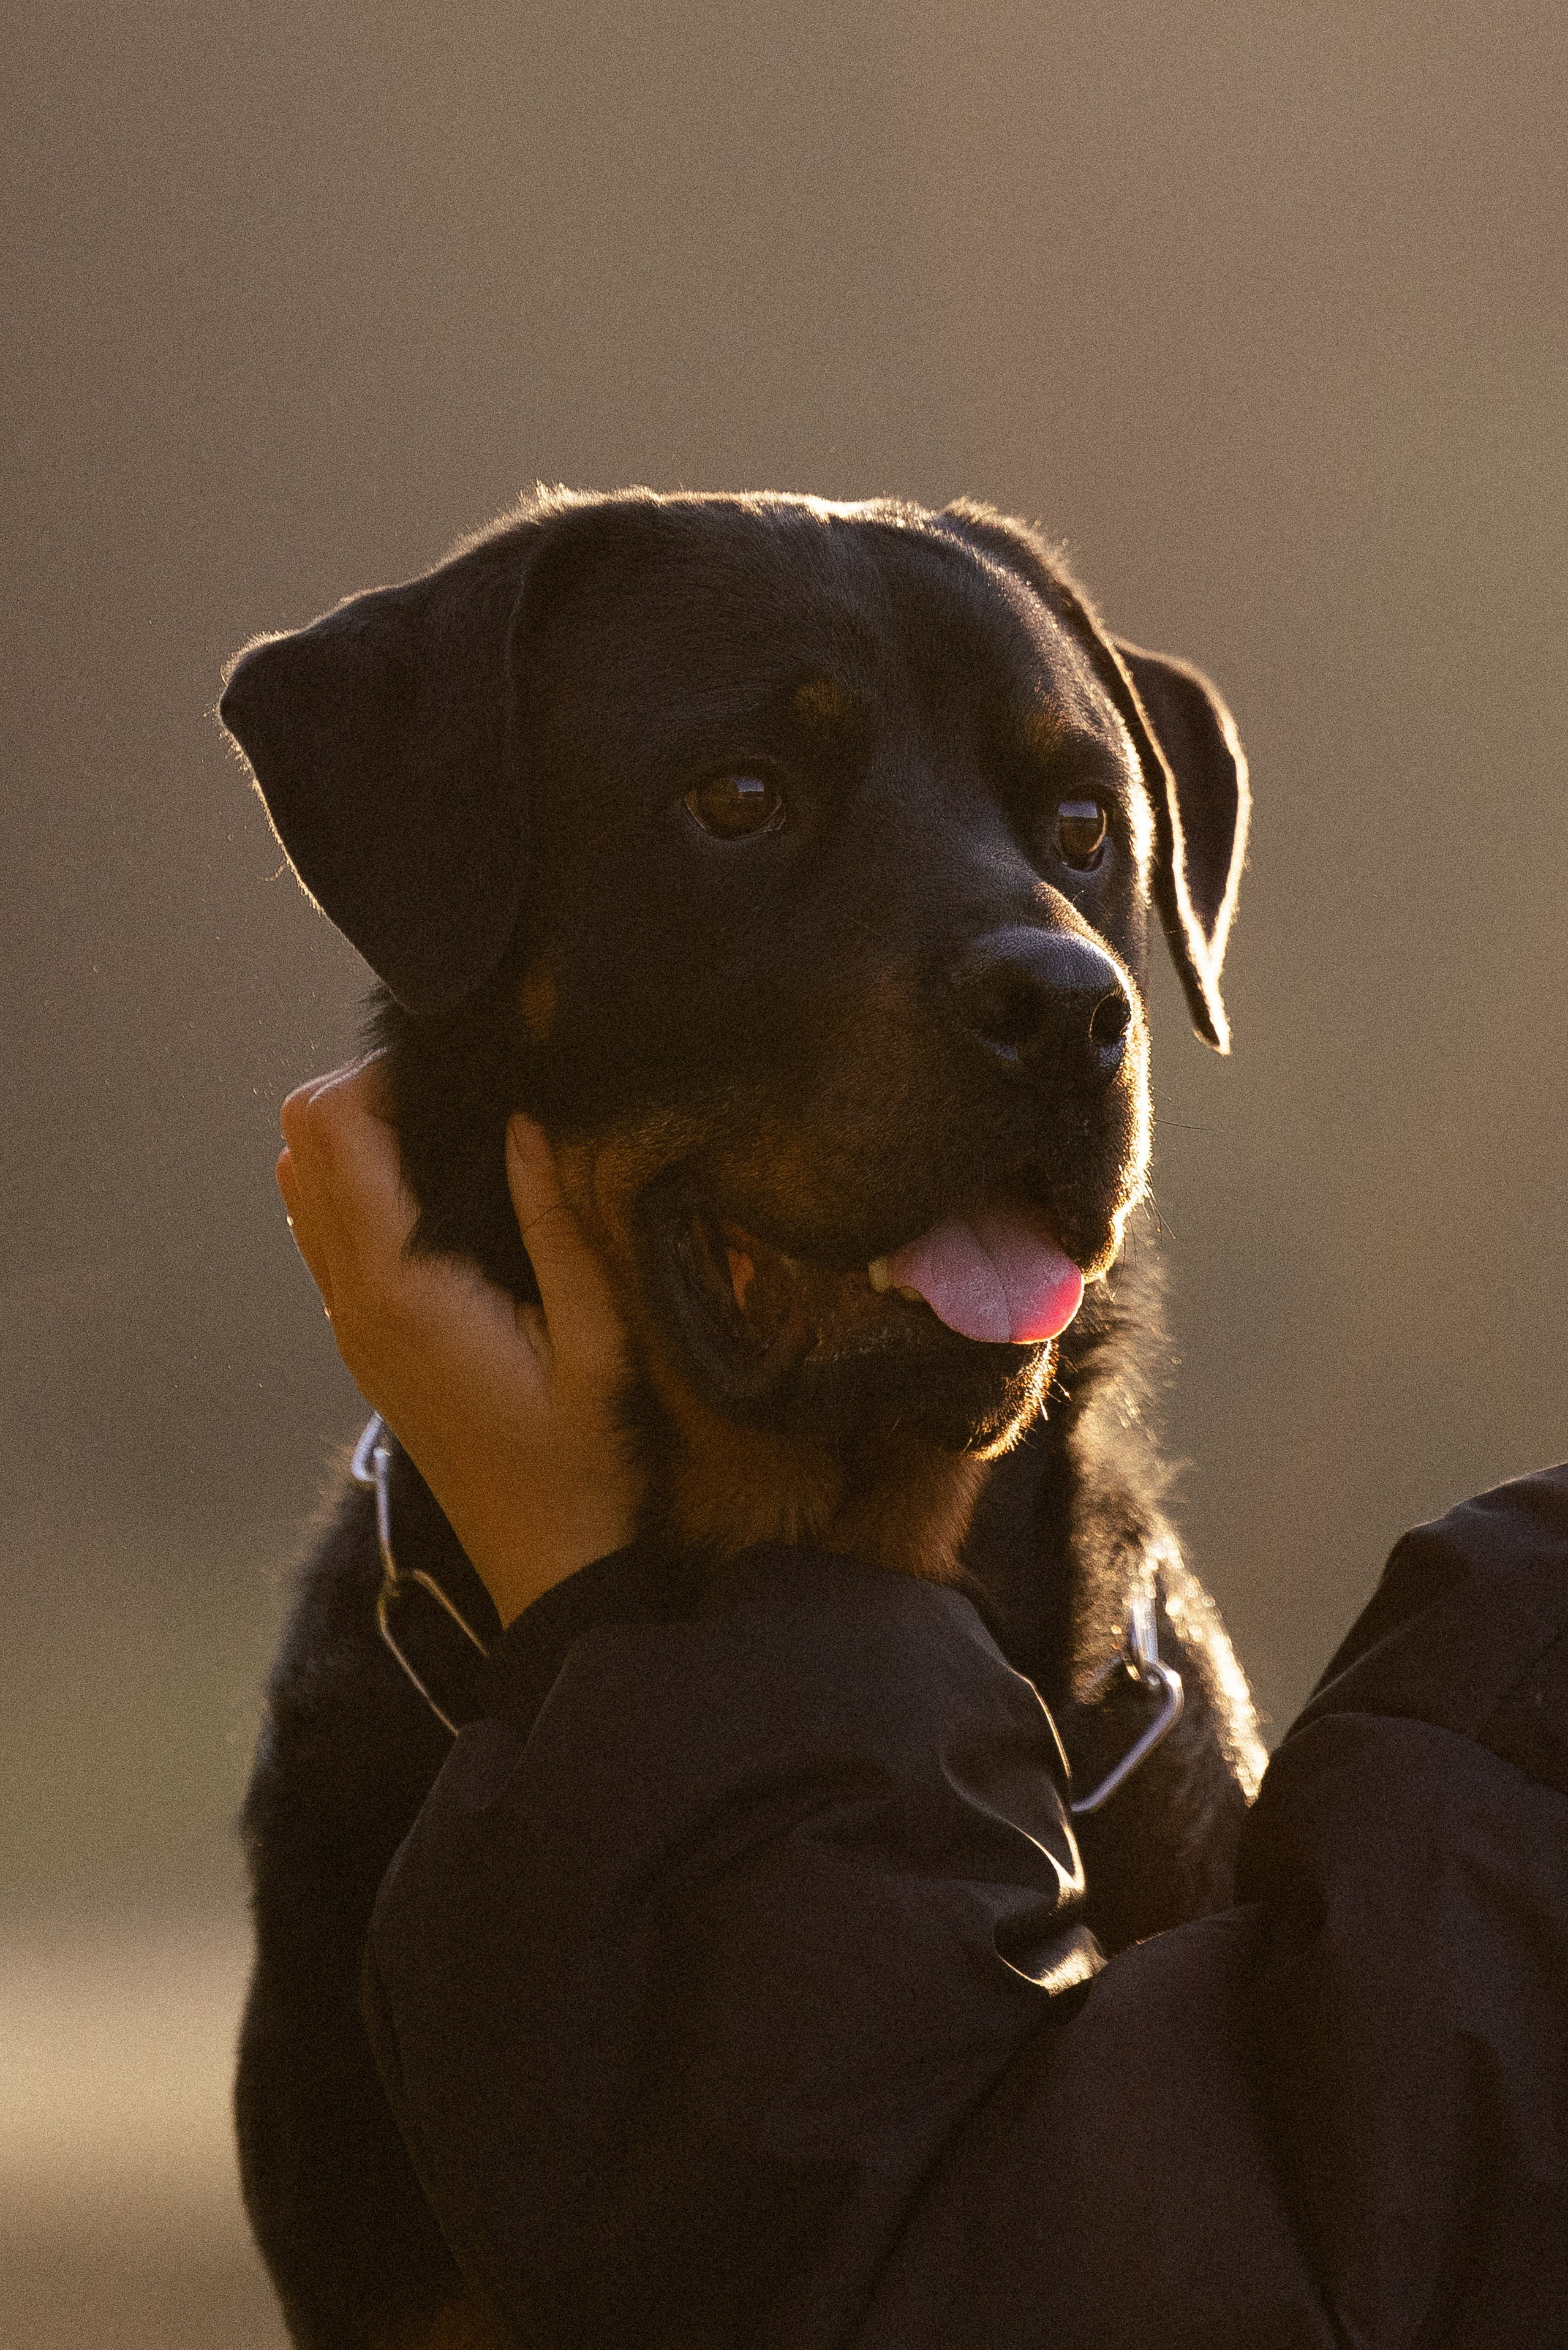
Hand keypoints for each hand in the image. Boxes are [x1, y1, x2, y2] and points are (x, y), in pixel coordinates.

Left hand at [276, 1057, 642, 1626]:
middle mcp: (355, 1300)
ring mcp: (351, 1324)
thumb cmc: (585, 1463)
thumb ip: (558, 1225)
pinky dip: (362, 1189)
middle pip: (302, 1140)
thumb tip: (527, 1119)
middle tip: (460, 1098)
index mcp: (403, 1289)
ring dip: (360, 1141)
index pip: (333, 1132)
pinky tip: (440, 1197)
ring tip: (452, 1138)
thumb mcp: (598, 1343)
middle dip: (368, 1094)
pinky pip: (329, 1233)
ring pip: (304, 1183)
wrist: (551, 1566)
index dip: (385, 1076)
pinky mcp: (365, 1342)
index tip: (464, 1074)